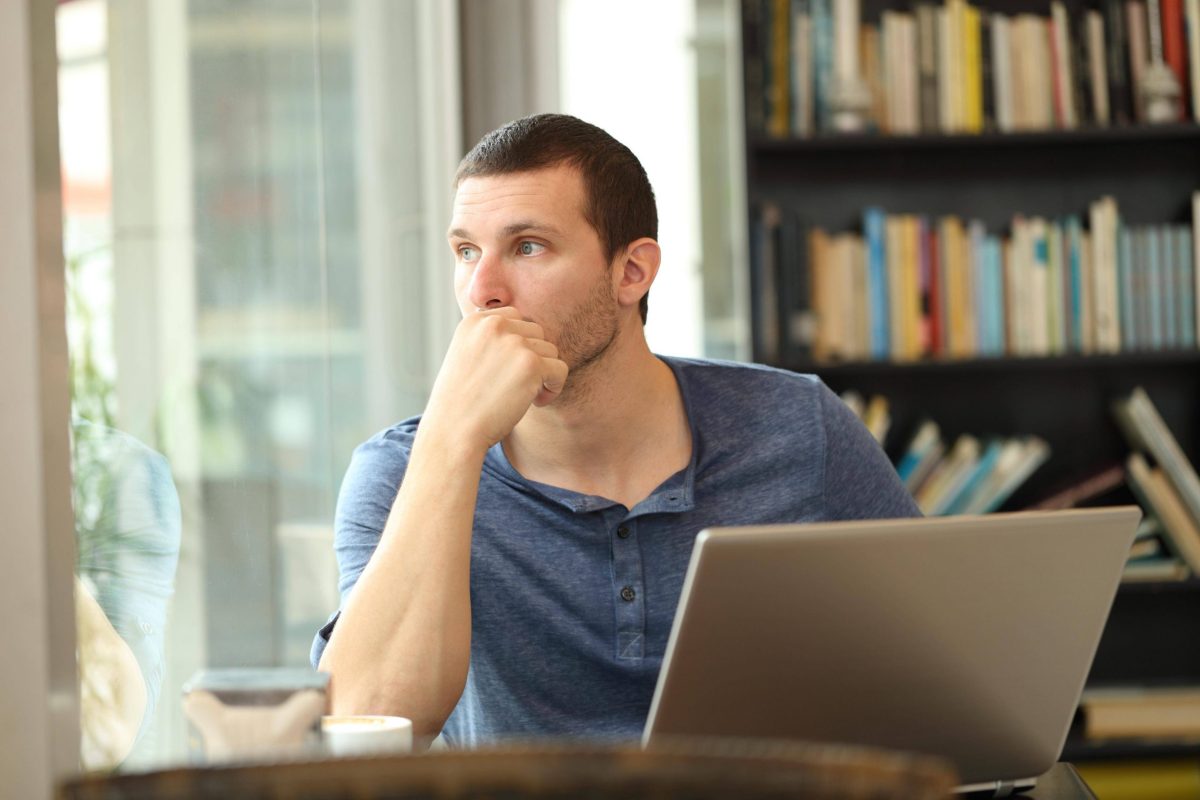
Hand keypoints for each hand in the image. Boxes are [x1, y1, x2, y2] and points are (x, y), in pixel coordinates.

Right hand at [421, 307, 568, 452]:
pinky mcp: (531, 364)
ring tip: (522, 395)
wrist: (454, 430)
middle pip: (536, 333)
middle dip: (532, 359)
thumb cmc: (460, 401)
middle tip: (515, 386)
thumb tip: (526, 334)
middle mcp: (495, 325)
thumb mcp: (466, 356)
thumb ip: (491, 340)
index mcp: (476, 321)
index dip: (518, 346)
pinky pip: (560, 369)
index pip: (516, 319)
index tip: (505, 371)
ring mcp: (514, 343)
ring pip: (550, 351)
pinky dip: (553, 388)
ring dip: (543, 374)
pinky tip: (534, 402)